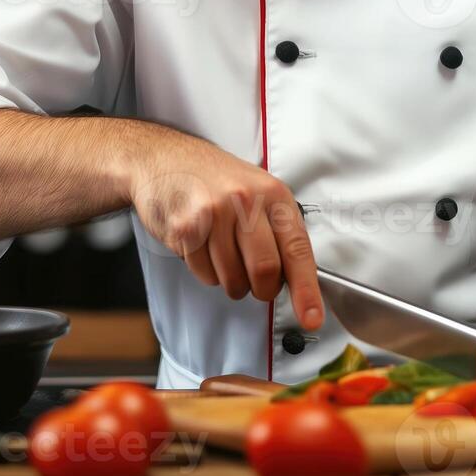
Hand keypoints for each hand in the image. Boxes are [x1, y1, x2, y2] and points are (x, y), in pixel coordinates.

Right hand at [125, 135, 322, 330]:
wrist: (164, 159)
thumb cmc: (215, 179)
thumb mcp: (258, 191)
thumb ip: (278, 230)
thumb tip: (298, 280)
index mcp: (273, 194)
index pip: (297, 249)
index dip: (306, 289)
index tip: (311, 317)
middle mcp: (246, 201)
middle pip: (264, 271)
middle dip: (261, 289)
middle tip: (255, 283)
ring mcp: (214, 213)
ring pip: (232, 279)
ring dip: (229, 280)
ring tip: (221, 252)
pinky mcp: (186, 228)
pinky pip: (203, 274)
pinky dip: (204, 270)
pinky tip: (200, 244)